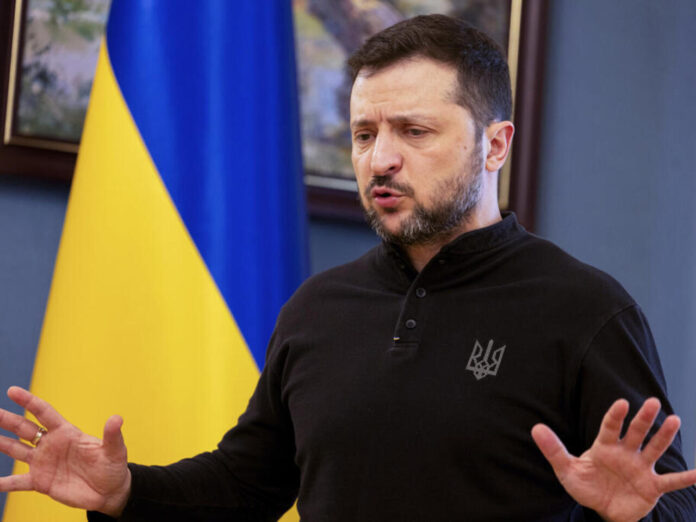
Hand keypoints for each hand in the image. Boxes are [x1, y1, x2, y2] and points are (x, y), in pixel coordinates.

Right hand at [0, 386, 130, 516]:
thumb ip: (112, 435)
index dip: (29, 401)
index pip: (44, 413)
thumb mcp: (114, 450)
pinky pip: (18, 482)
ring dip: (1, 443)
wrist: (109, 492)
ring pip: (17, 450)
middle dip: (8, 419)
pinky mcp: (41, 482)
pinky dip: (5, 483)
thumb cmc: (112, 467)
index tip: (12, 391)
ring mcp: (44, 463)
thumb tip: (117, 419)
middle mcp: (51, 445)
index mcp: (66, 432)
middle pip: (24, 429)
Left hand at [532, 398, 695, 521]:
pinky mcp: (651, 486)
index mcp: (605, 446)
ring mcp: (640, 468)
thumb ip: (553, 450)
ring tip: (675, 420)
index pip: (610, 427)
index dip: (616, 416)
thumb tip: (535, 428)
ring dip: (665, 436)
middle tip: (652, 402)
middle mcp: (625, 453)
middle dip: (644, 418)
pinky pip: (671, 482)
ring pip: (655, 449)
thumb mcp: (567, 470)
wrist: (603, 510)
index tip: (622, 402)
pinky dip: (685, 478)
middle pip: (636, 432)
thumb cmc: (585, 485)